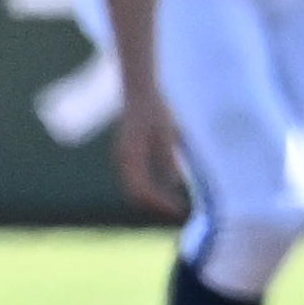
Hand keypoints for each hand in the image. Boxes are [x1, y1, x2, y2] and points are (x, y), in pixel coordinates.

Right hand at [112, 85, 189, 221]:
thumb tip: (174, 184)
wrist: (140, 91)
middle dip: (156, 207)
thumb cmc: (155, 109)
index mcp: (130, 155)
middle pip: (136, 195)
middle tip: (180, 213)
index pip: (141, 190)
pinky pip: (137, 182)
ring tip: (176, 207)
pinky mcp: (129, 158)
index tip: (179, 210)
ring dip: (154, 202)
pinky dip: (151, 192)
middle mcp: (123, 160)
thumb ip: (168, 157)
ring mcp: (124, 160)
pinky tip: (169, 193)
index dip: (160, 204)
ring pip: (135, 191)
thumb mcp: (166, 133)